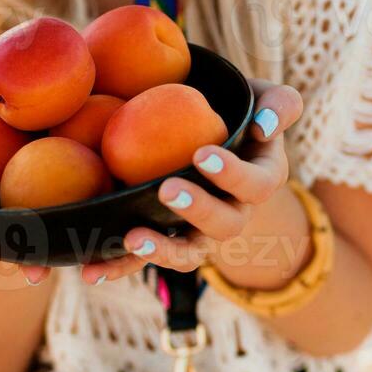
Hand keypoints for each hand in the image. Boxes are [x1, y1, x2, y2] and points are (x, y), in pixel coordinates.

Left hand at [80, 80, 304, 283]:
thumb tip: (262, 127)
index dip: (232, 175)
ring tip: (133, 238)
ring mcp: (199, 231)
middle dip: (198, 210)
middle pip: (225, 225)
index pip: (256, 185)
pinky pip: (145, 260)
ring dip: (163, 250)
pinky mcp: (166, 238)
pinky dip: (119, 267)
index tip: (202, 155)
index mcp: (261, 179)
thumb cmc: (239, 110)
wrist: (208, 129)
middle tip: (168, 189)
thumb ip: (280, 104)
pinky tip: (91, 272)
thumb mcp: (266, 99)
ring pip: (189, 253)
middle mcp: (234, 212)